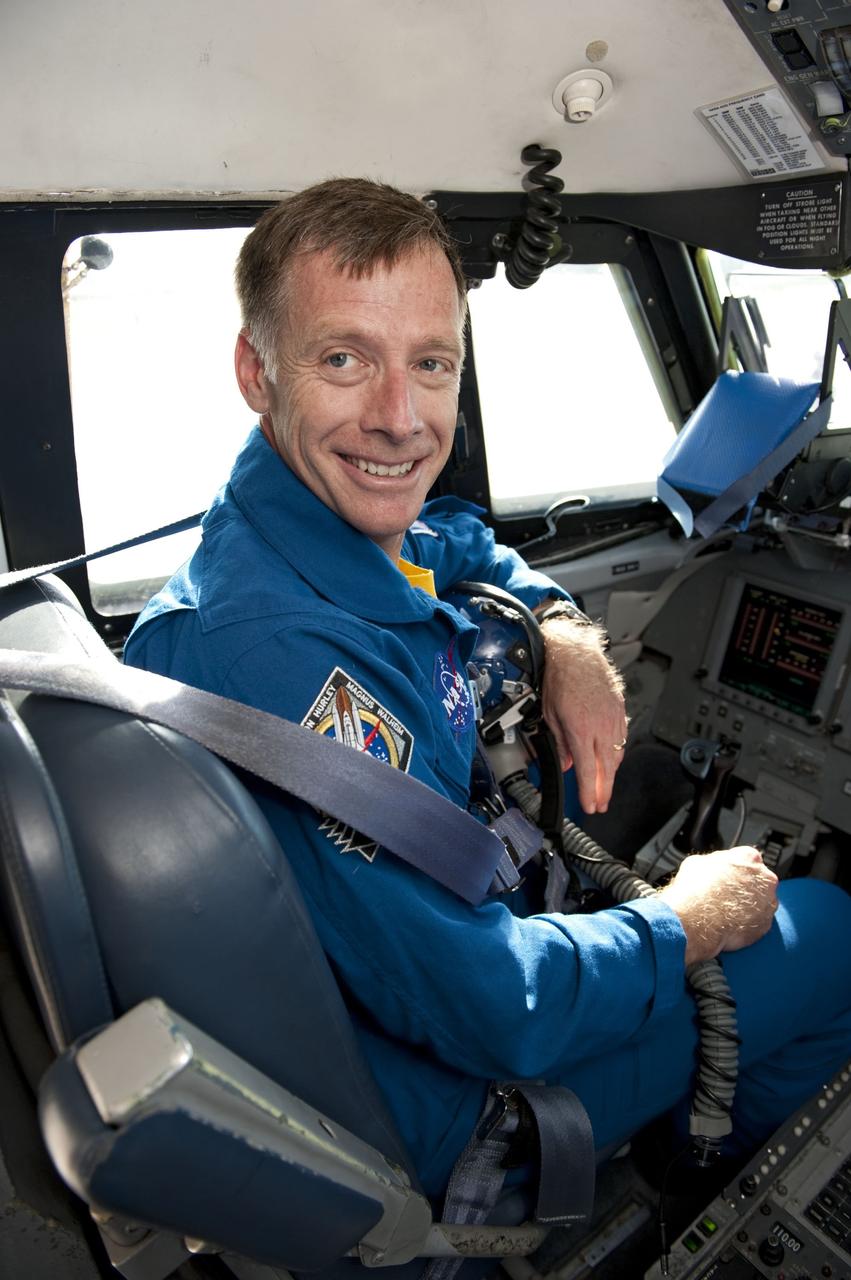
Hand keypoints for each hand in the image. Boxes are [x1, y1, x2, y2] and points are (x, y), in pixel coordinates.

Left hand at [538, 617, 626, 814]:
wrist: (576, 653)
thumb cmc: (561, 678)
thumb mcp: (550, 715)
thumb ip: (560, 742)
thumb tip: (566, 762)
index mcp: (581, 729)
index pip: (586, 770)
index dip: (589, 791)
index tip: (591, 805)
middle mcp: (600, 726)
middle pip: (606, 768)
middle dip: (604, 790)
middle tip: (601, 804)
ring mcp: (613, 718)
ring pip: (616, 754)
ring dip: (611, 773)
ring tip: (604, 786)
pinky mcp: (619, 710)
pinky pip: (621, 738)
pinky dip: (616, 752)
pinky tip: (611, 759)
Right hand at [658, 846, 778, 965]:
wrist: (696, 921)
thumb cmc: (695, 891)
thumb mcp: (696, 863)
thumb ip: (714, 862)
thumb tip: (715, 867)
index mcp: (748, 857)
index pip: (747, 858)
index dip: (734, 868)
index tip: (726, 875)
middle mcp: (765, 878)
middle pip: (758, 879)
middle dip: (744, 886)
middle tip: (725, 894)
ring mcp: (768, 903)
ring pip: (761, 902)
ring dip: (748, 905)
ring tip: (725, 911)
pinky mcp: (766, 924)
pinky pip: (759, 922)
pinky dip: (748, 923)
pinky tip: (730, 924)